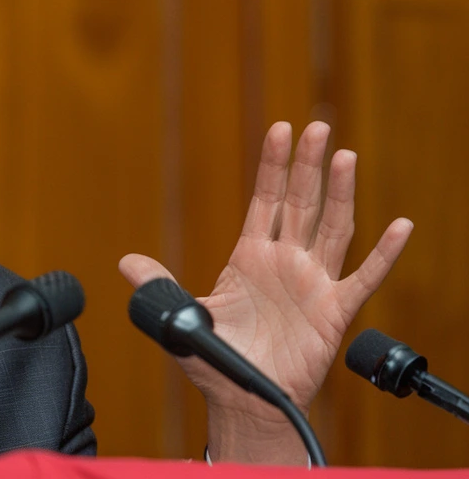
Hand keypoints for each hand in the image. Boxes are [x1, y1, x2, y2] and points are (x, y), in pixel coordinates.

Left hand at [119, 122, 412, 463]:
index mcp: (250, 256)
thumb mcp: (181, 315)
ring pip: (332, 228)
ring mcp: (312, 283)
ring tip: (345, 156)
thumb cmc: (214, 357)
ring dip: (341, 193)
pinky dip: (383, 253)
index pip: (265, 199)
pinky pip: (364, 277)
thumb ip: (158, 286)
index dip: (273, 165)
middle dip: (309, 164)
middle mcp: (285, 261)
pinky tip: (399, 226)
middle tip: (318, 125)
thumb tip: (125, 263)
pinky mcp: (334, 311)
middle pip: (302, 202)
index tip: (281, 128)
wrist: (242, 400)